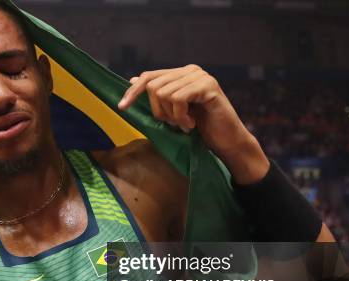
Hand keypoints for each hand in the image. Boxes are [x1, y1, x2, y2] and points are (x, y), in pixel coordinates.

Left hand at [118, 64, 268, 183]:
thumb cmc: (201, 129)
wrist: (226, 142)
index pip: (149, 76)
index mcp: (181, 74)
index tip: (122, 108)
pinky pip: (178, 98)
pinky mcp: (209, 86)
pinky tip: (191, 124)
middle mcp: (191, 70)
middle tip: (174, 124)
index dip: (133, 92)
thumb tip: (132, 79)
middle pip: (153, 86)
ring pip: (164, 93)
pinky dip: (180, 116)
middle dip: (158, 111)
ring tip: (185, 124)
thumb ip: (157, 96)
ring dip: (171, 116)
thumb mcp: (173, 113)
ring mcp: (201, 76)